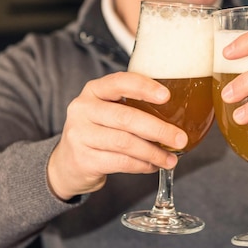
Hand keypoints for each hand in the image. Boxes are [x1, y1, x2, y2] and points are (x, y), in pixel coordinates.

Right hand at [47, 72, 187, 200]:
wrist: (67, 161)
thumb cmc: (99, 129)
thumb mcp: (110, 109)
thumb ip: (135, 106)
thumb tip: (181, 114)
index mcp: (94, 90)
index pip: (120, 82)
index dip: (144, 88)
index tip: (167, 96)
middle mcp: (83, 109)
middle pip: (126, 118)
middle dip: (158, 129)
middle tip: (180, 138)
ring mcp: (80, 135)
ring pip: (125, 143)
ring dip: (154, 152)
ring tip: (171, 159)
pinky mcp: (83, 159)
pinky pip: (120, 162)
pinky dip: (142, 165)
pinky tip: (153, 165)